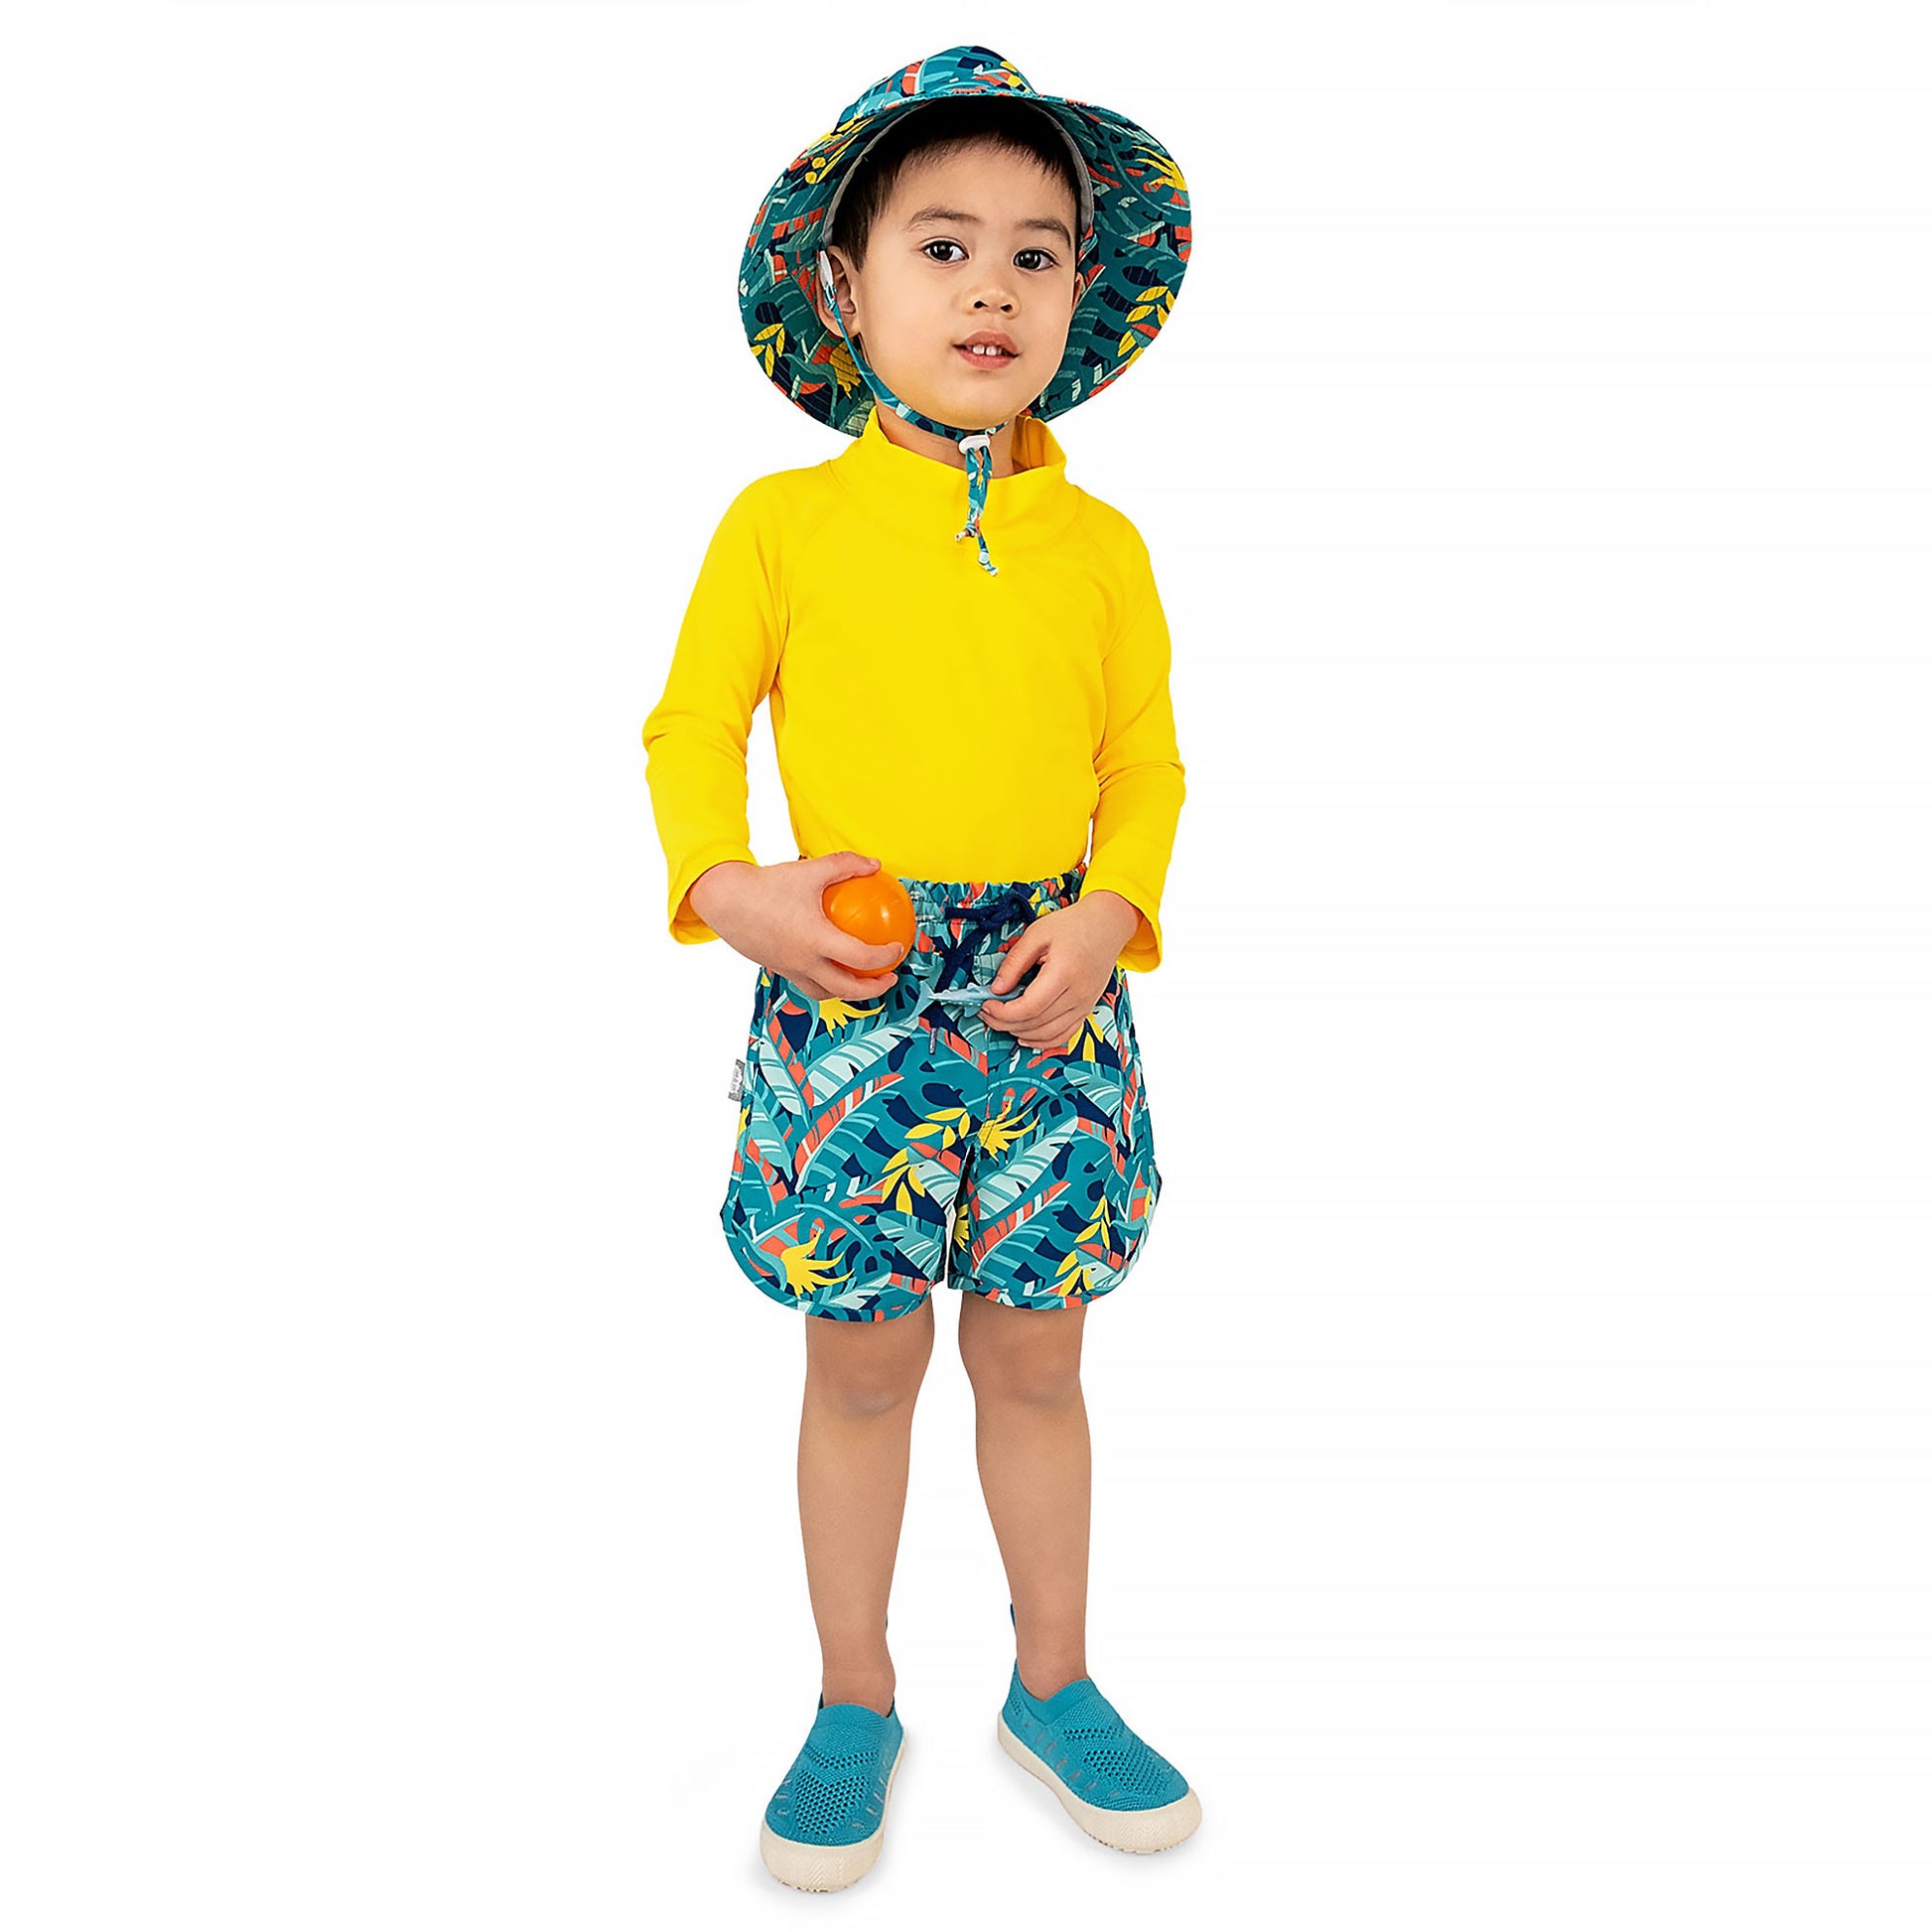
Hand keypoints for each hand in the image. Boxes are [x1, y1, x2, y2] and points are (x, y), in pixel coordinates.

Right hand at [689, 852, 905, 1001]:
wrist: (725, 900)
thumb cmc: (768, 884)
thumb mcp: (810, 870)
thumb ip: (845, 865)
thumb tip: (874, 864)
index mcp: (816, 940)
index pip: (861, 959)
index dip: (885, 958)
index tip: (896, 950)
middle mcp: (803, 961)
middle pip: (846, 990)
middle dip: (873, 990)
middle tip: (888, 979)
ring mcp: (788, 969)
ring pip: (823, 993)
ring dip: (846, 992)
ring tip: (860, 981)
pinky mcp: (776, 968)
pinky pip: (805, 982)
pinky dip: (822, 980)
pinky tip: (828, 963)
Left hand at [978, 892, 1140, 1048]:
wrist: (1106, 926)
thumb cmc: (1073, 926)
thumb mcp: (1037, 934)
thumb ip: (1014, 963)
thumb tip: (996, 989)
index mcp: (1064, 972)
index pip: (1029, 1007)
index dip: (1002, 1013)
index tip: (986, 1005)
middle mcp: (1078, 993)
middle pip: (1036, 1023)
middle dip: (1005, 1023)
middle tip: (987, 1013)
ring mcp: (1085, 1005)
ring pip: (1048, 1034)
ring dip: (1020, 1032)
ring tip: (1002, 1021)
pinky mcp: (1087, 1009)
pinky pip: (1064, 1035)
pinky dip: (1042, 1041)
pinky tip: (1024, 1036)